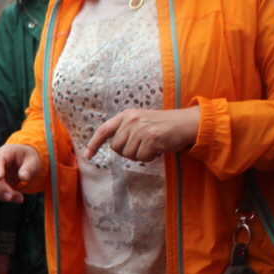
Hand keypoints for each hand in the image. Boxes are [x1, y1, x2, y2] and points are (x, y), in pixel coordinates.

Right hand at [0, 144, 41, 202]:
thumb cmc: (28, 158)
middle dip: (1, 188)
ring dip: (4, 195)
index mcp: (4, 153)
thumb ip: (29, 168)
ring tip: (20, 198)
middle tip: (12, 197)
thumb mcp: (33, 161)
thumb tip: (23, 177)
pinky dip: (5, 197)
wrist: (24, 160)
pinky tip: (16, 198)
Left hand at [85, 106, 199, 161]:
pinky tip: (157, 149)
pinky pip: (141, 157)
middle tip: (142, 146)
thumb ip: (125, 130)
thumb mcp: (140, 121)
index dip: (93, 143)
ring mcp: (141, 129)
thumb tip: (111, 145)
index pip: (103, 130)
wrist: (186, 123)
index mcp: (126, 115)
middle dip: (127, 151)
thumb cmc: (162, 125)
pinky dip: (149, 157)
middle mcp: (131, 120)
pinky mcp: (151, 138)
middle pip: (116, 147)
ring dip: (139, 155)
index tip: (87, 155)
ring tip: (151, 145)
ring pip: (128, 154)